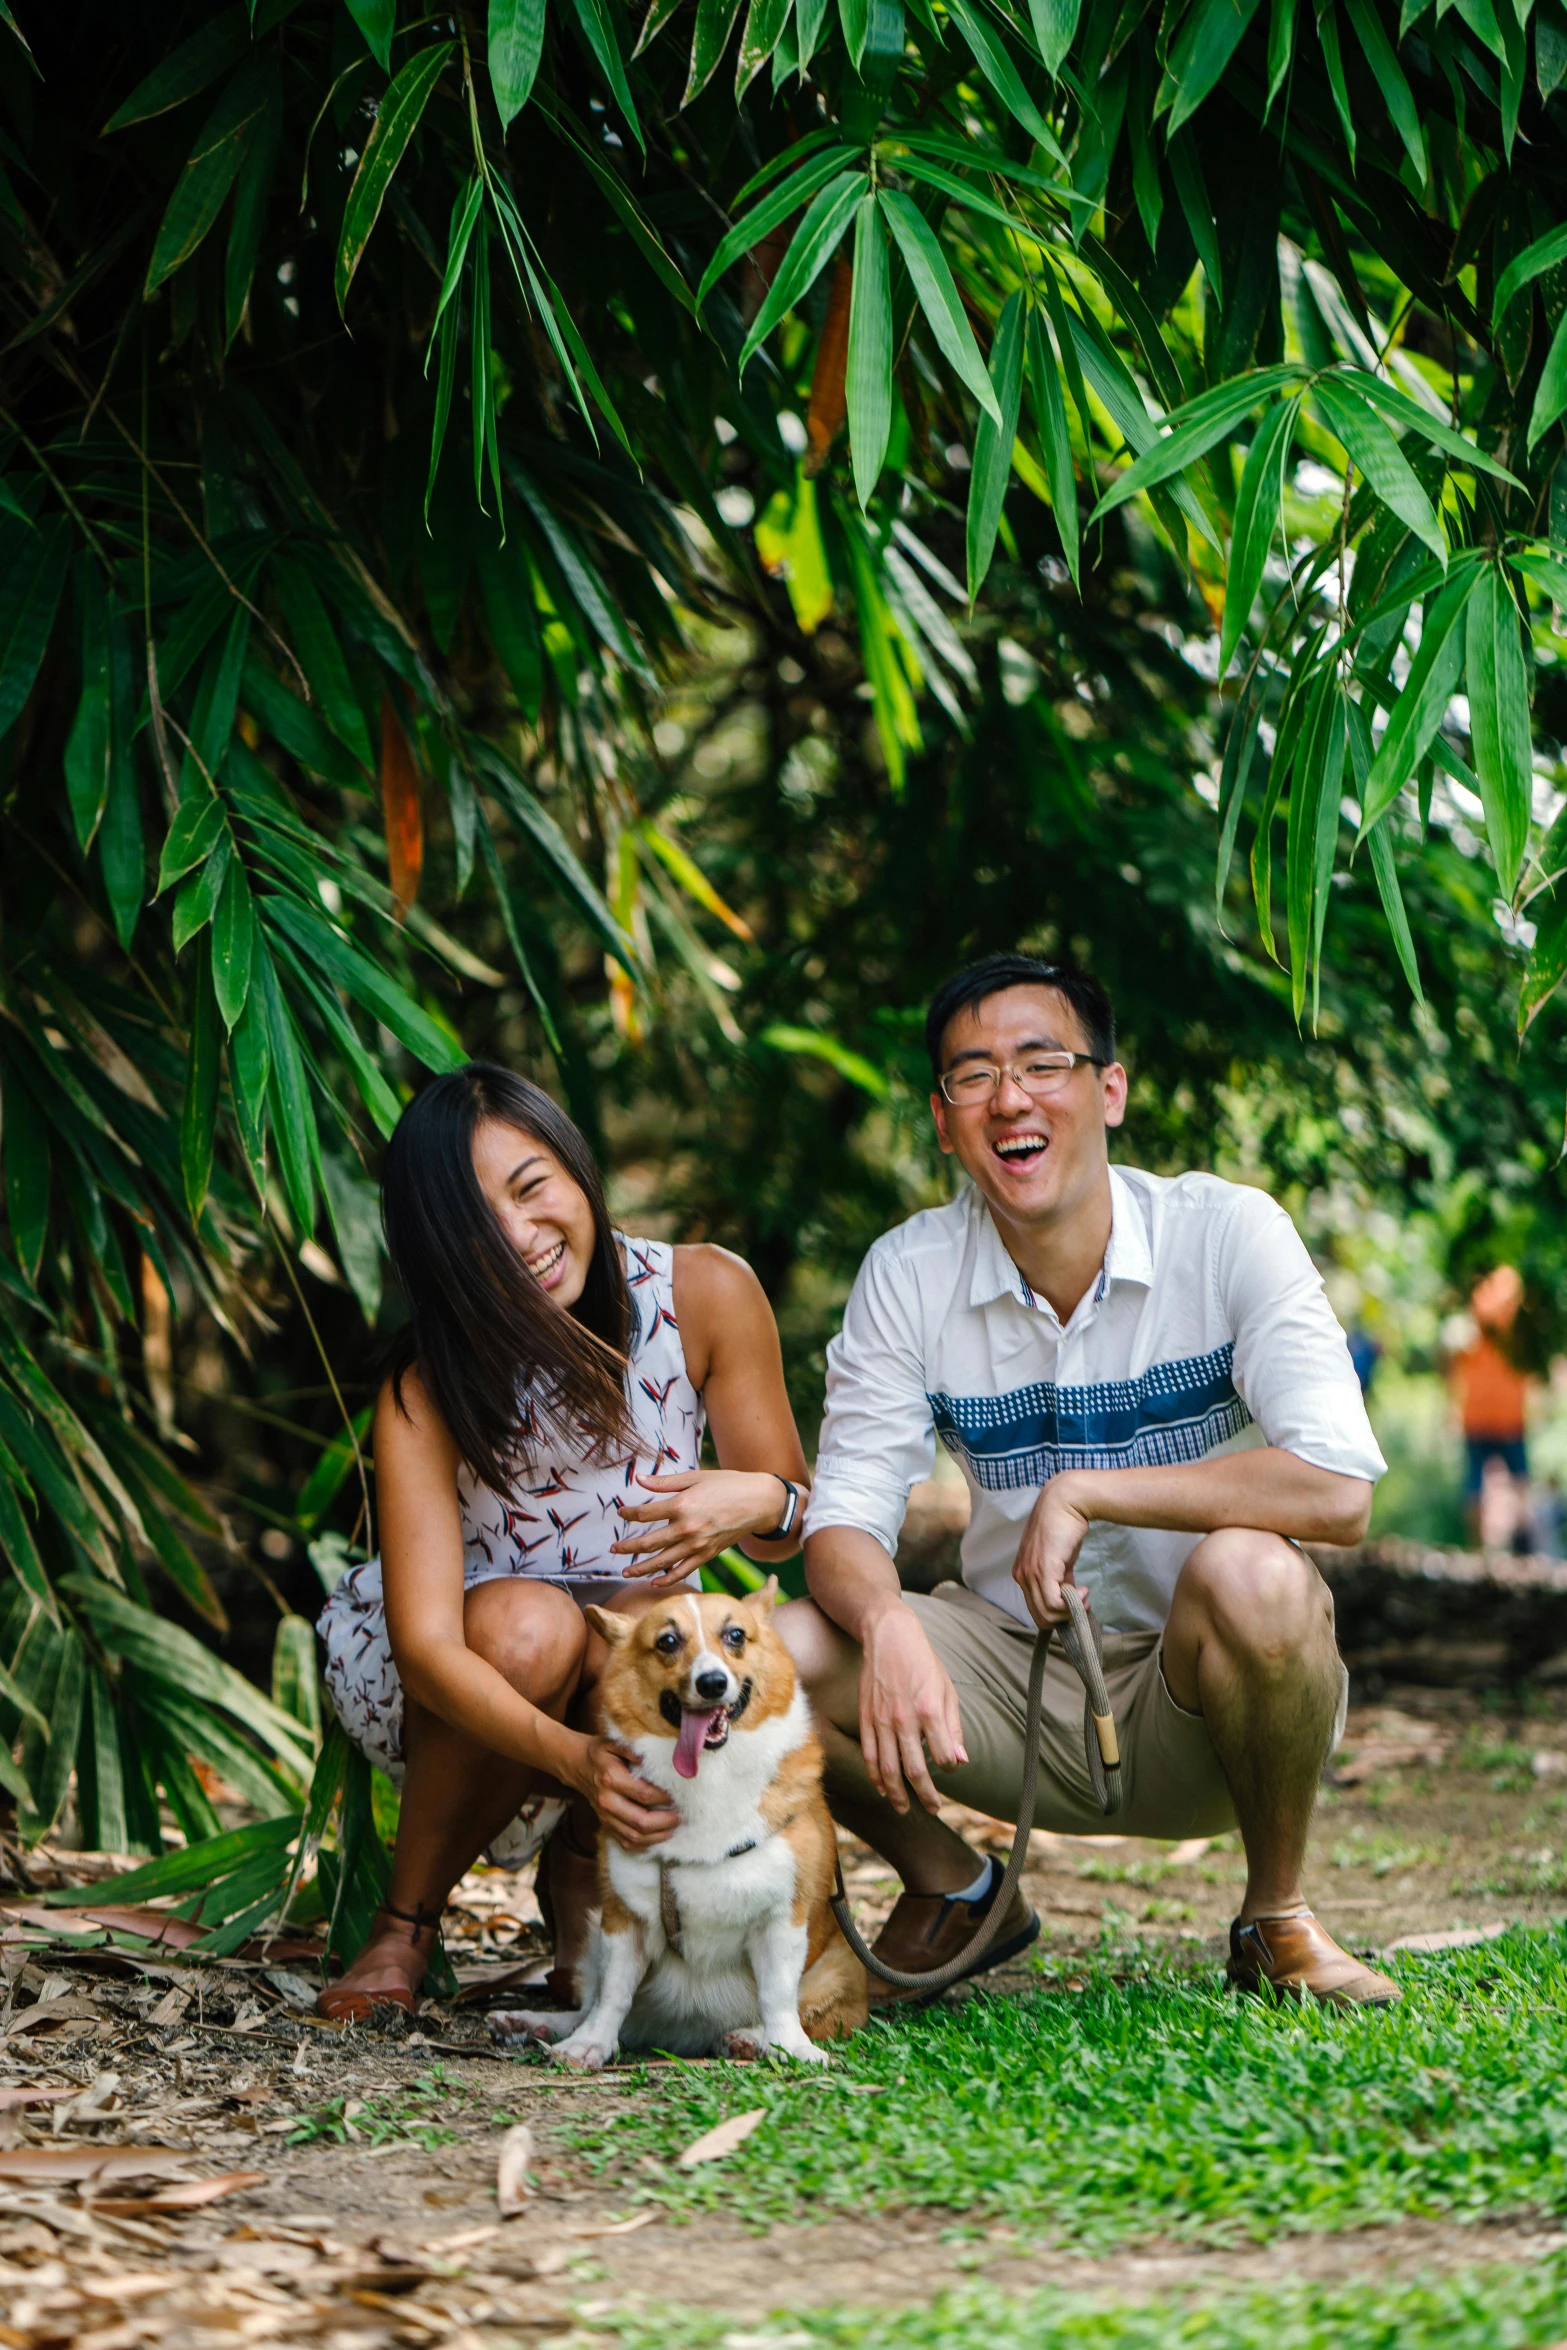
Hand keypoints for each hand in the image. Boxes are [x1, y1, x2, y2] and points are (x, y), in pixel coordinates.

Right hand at [563, 1732, 679, 1850]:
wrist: (576, 1765)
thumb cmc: (599, 1753)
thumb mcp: (612, 1743)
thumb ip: (630, 1749)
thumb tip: (647, 1757)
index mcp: (611, 1780)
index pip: (643, 1794)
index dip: (664, 1798)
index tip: (679, 1796)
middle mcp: (607, 1802)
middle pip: (640, 1821)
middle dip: (665, 1821)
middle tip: (681, 1816)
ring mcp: (605, 1817)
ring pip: (635, 1836)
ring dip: (658, 1836)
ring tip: (674, 1828)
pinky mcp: (606, 1825)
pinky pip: (626, 1842)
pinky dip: (645, 1844)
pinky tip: (658, 1837)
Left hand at [609, 1469, 785, 1584]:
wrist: (759, 1502)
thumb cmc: (727, 1484)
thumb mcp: (695, 1477)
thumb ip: (665, 1482)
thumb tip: (639, 1479)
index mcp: (681, 1505)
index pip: (645, 1514)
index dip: (630, 1513)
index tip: (621, 1512)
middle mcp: (687, 1528)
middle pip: (649, 1542)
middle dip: (628, 1546)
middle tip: (613, 1550)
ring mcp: (697, 1544)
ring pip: (663, 1561)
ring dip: (642, 1567)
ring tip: (626, 1571)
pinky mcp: (708, 1554)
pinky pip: (684, 1570)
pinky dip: (669, 1578)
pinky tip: (655, 1582)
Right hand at [858, 1602, 966, 1814]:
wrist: (889, 1636)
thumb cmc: (923, 1662)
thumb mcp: (947, 1690)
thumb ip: (953, 1727)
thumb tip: (961, 1760)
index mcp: (929, 1710)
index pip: (943, 1755)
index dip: (949, 1767)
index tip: (949, 1767)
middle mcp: (904, 1719)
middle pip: (914, 1769)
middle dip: (925, 1794)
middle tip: (933, 1809)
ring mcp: (882, 1720)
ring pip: (888, 1768)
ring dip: (898, 1794)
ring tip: (905, 1809)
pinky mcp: (866, 1718)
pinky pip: (869, 1754)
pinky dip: (874, 1776)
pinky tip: (882, 1789)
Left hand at [1013, 1475, 1091, 1626]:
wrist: (1066, 1502)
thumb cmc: (1065, 1527)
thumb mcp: (1060, 1559)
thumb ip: (1061, 1579)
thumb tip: (1069, 1596)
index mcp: (1023, 1573)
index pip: (1035, 1609)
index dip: (1058, 1613)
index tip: (1076, 1604)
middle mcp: (1021, 1576)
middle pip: (1040, 1617)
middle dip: (1064, 1617)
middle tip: (1082, 1604)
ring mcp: (1030, 1573)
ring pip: (1047, 1613)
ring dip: (1070, 1611)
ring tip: (1084, 1596)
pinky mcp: (1043, 1570)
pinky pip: (1053, 1603)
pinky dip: (1071, 1605)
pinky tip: (1084, 1592)